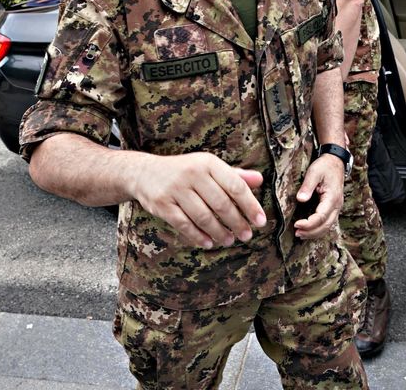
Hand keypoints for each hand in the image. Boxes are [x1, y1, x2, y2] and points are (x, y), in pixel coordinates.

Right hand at [131, 152, 265, 248]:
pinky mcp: (162, 205)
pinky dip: (198, 236)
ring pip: (203, 216)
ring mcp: (175, 189)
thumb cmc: (185, 171)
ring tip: (230, 241)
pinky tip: (209, 242)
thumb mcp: (209, 167)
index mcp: (208, 163)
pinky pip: (184, 225)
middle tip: (247, 236)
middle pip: (221, 204)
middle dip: (237, 223)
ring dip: (219, 232)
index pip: (235, 185)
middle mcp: (192, 173)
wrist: (145, 172)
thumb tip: (260, 179)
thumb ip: (234, 175)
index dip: (250, 205)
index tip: (261, 222)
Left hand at [293, 154, 344, 239]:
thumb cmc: (325, 165)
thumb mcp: (314, 172)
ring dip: (314, 233)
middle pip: (325, 225)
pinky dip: (318, 228)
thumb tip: (300, 199)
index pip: (321, 216)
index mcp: (332, 197)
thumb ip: (307, 186)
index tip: (296, 224)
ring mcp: (336, 207)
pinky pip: (327, 222)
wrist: (335, 161)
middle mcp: (337, 205)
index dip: (309, 224)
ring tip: (300, 234)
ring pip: (328, 226)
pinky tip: (308, 230)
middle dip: (311, 232)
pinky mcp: (333, 207)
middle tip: (296, 233)